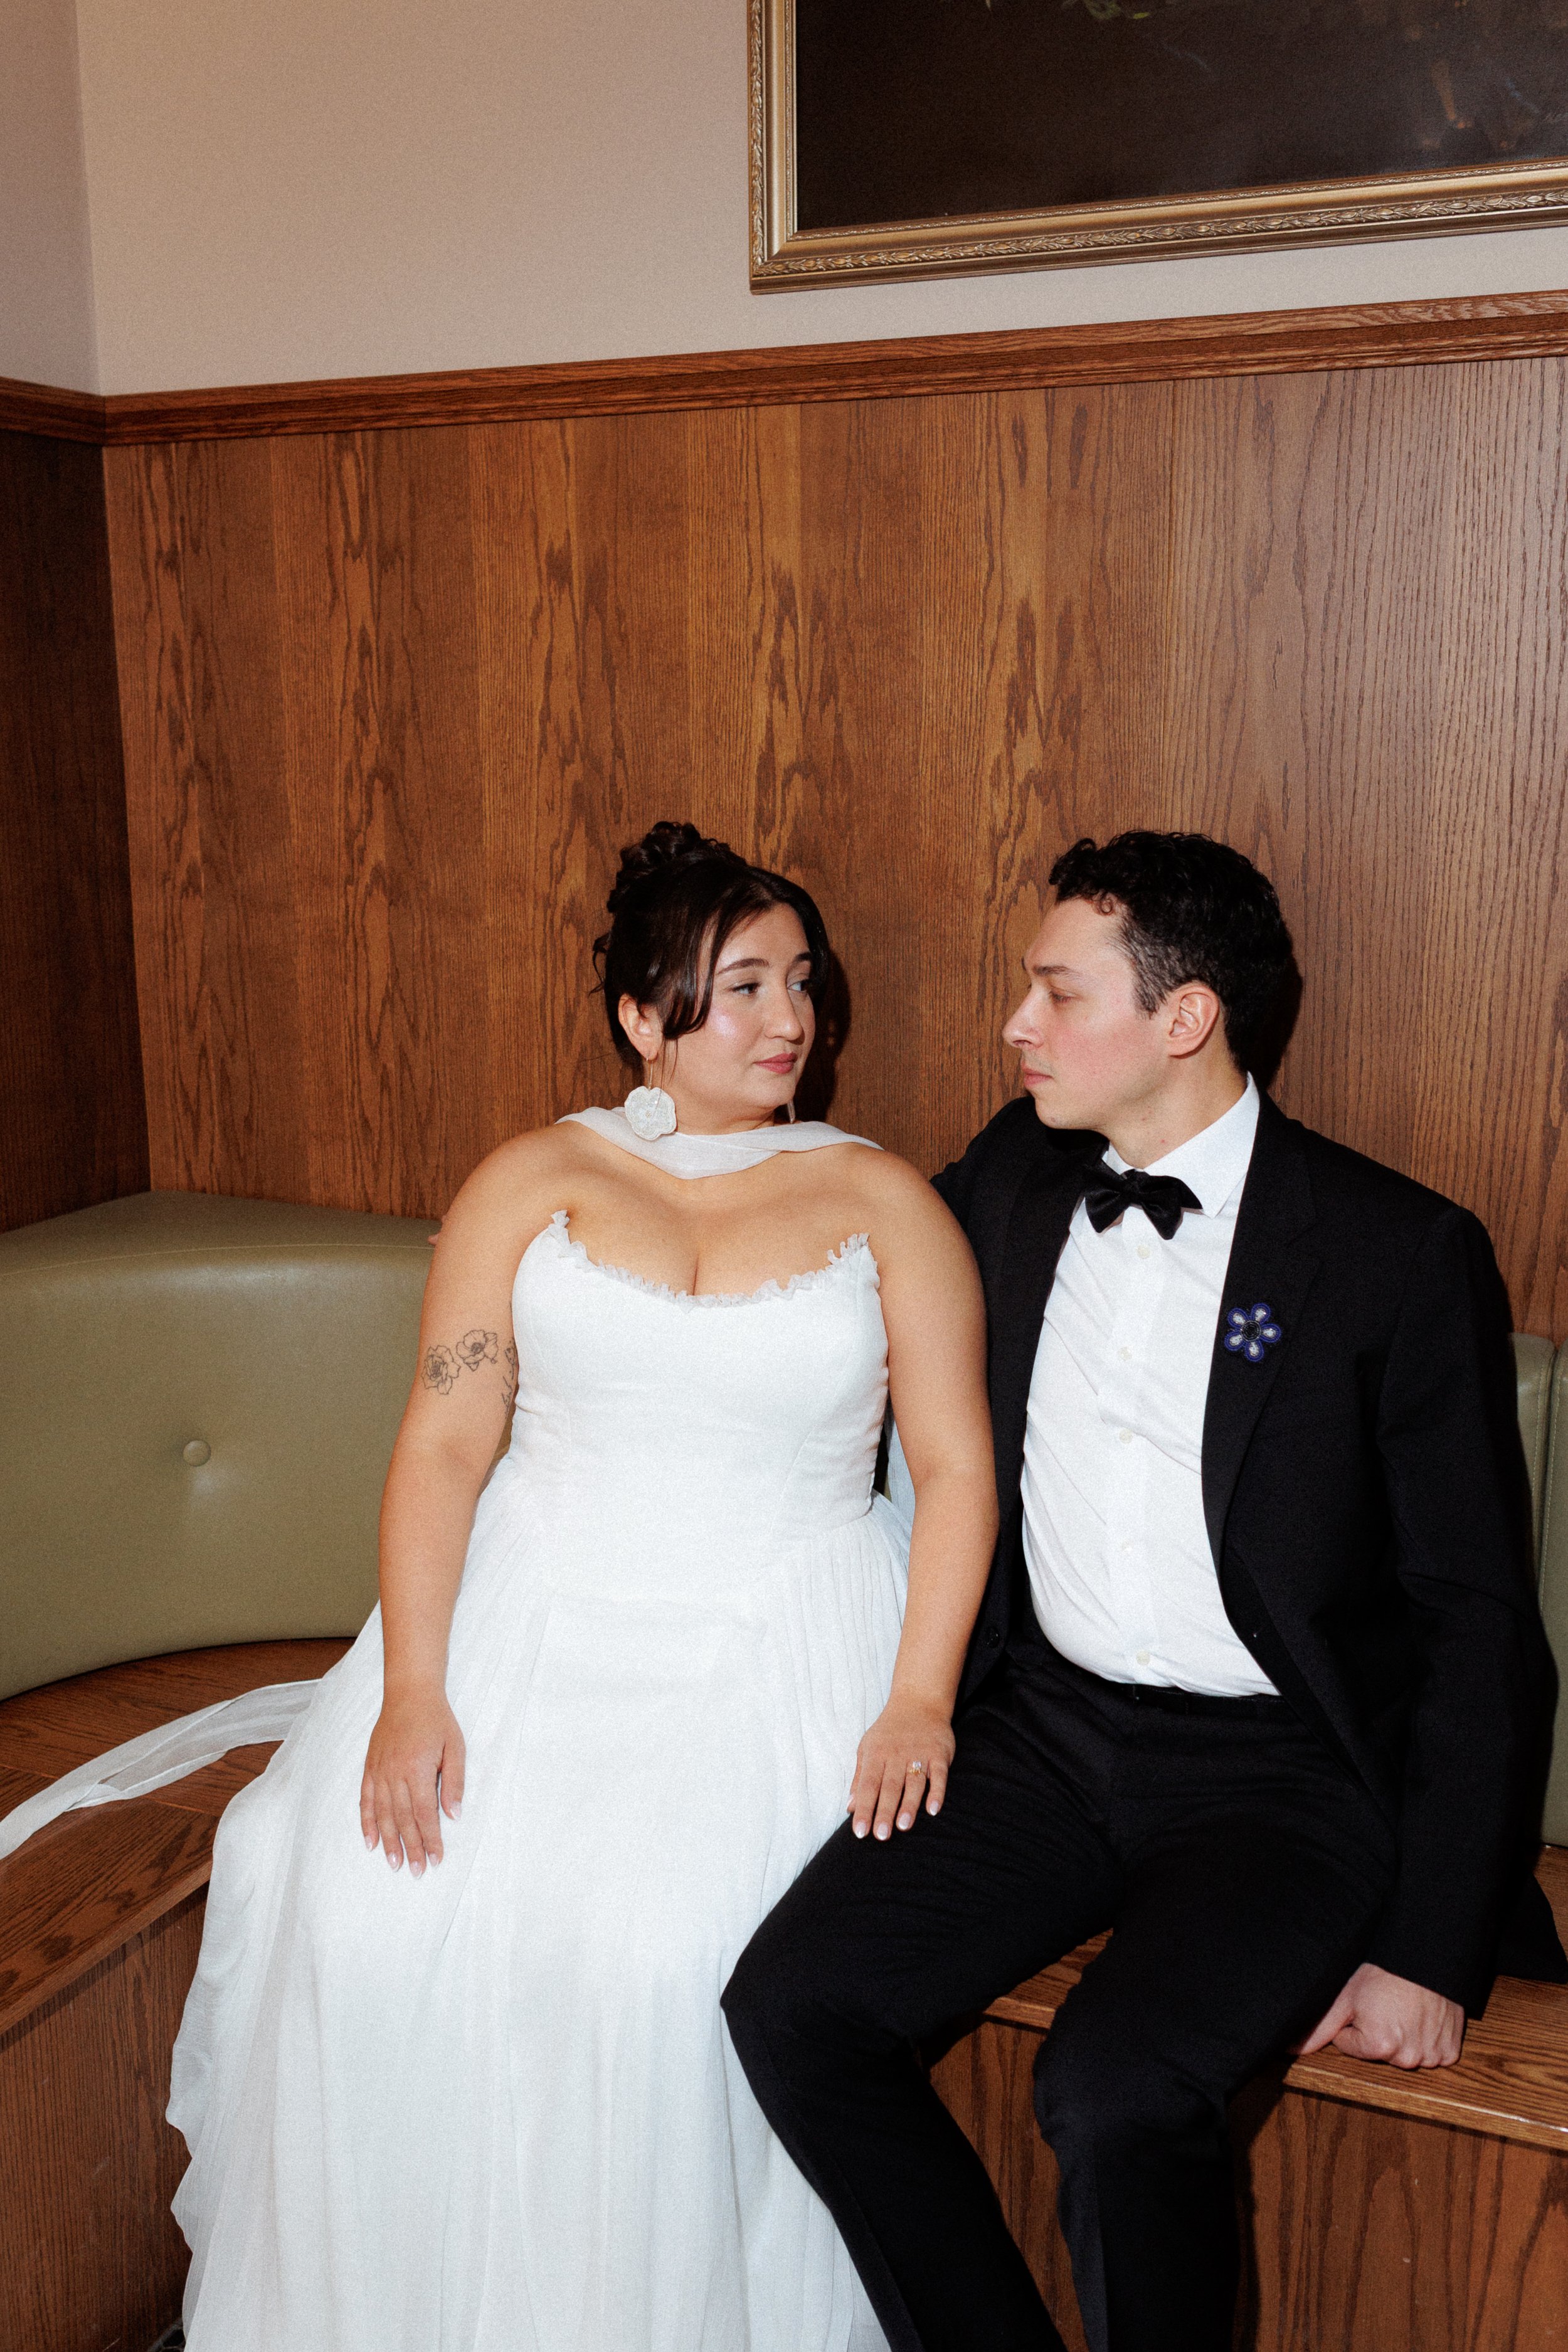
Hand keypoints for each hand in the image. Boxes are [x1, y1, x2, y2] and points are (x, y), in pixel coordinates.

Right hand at [360, 1686, 465, 1875]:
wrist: (409, 1693)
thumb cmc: (436, 1720)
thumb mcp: (455, 1746)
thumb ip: (453, 1782)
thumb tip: (454, 1815)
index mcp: (419, 1769)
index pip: (425, 1813)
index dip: (431, 1839)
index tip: (436, 1859)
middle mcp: (396, 1773)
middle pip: (403, 1819)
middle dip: (411, 1847)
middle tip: (417, 1871)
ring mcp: (380, 1772)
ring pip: (383, 1814)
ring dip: (388, 1841)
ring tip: (395, 1864)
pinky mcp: (370, 1768)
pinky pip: (366, 1801)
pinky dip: (367, 1823)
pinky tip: (370, 1842)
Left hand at [848, 1694, 955, 1841]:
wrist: (919, 1702)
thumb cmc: (889, 1731)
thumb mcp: (867, 1748)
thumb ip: (859, 1777)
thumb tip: (850, 1806)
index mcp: (876, 1754)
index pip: (867, 1785)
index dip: (863, 1808)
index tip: (860, 1831)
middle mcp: (896, 1754)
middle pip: (889, 1786)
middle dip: (884, 1812)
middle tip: (881, 1835)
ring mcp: (919, 1753)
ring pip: (913, 1782)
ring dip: (909, 1805)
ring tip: (903, 1826)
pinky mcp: (939, 1753)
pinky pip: (939, 1775)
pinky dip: (937, 1791)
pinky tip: (933, 1809)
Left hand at [1295, 1962, 1463, 2068]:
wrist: (1425, 1954)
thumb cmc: (1383, 1971)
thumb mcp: (1346, 1996)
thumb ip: (1319, 2027)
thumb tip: (1291, 2048)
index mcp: (1379, 2045)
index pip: (1349, 2046)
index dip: (1352, 2022)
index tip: (1365, 2003)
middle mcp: (1407, 2057)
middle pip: (1377, 2052)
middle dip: (1377, 2031)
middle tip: (1385, 2004)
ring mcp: (1432, 2056)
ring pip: (1404, 2053)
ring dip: (1403, 2037)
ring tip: (1404, 2008)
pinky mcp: (1451, 2052)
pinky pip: (1431, 2054)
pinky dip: (1426, 2039)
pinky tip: (1423, 2017)